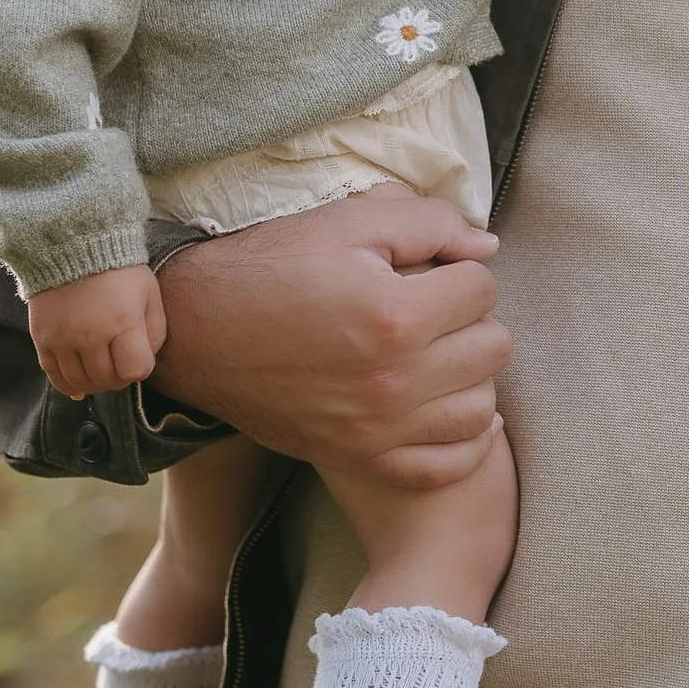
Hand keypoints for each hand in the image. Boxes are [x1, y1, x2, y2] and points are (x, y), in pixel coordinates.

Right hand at [30, 262, 165, 396]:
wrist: (73, 246)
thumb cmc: (119, 271)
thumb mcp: (149, 294)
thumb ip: (155, 330)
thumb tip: (145, 362)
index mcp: (122, 323)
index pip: (135, 370)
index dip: (140, 368)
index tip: (138, 356)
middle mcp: (91, 335)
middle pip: (107, 380)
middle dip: (119, 378)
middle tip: (120, 365)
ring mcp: (63, 339)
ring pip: (81, 381)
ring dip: (95, 383)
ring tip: (102, 371)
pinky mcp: (43, 339)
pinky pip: (53, 375)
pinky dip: (67, 386)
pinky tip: (78, 388)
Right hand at [155, 190, 510, 493]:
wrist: (196, 329)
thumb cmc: (270, 266)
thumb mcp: (347, 222)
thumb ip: (429, 223)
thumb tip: (487, 249)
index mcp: (396, 316)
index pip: (483, 289)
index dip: (459, 270)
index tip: (429, 271)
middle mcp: (394, 382)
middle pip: (492, 347)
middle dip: (469, 318)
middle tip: (432, 307)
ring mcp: (378, 429)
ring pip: (480, 406)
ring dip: (468, 375)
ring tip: (437, 353)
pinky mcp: (360, 459)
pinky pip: (447, 465)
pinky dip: (462, 440)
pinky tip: (449, 407)